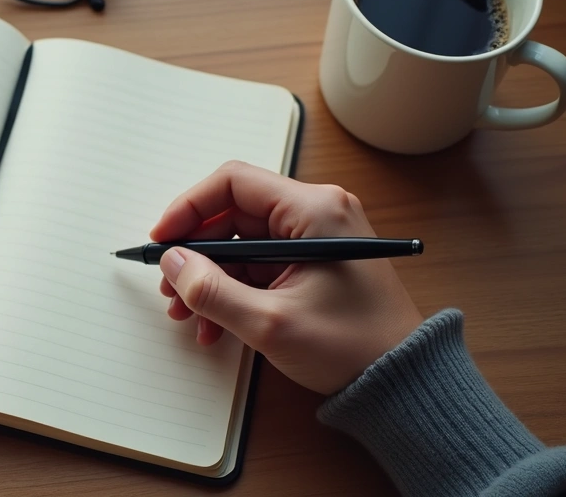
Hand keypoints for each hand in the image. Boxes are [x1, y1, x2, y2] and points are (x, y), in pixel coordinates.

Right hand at [152, 160, 422, 394]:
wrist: (403, 381)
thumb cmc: (355, 347)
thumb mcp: (271, 323)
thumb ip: (212, 290)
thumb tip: (173, 263)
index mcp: (314, 210)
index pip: (232, 183)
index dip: (188, 208)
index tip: (162, 240)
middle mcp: (316, 214)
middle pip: (232, 214)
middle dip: (195, 252)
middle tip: (170, 285)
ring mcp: (315, 239)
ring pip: (240, 244)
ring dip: (209, 277)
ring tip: (187, 313)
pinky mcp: (313, 263)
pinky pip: (258, 265)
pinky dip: (232, 289)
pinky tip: (215, 324)